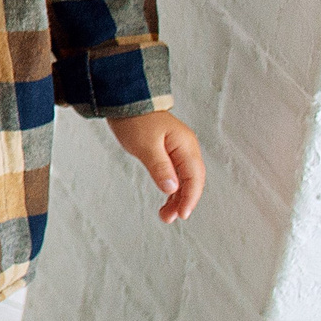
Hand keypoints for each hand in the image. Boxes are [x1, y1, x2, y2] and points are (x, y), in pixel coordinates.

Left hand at [108, 109, 204, 223]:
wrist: (125, 102)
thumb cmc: (134, 120)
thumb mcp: (145, 145)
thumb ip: (160, 167)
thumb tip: (172, 189)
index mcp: (185, 145)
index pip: (194, 176)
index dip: (190, 197)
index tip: (183, 214)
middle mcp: (186, 148)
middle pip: (192, 180)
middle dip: (184, 201)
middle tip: (170, 218)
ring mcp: (179, 150)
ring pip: (184, 180)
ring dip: (177, 198)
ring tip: (165, 216)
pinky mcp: (169, 153)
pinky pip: (175, 175)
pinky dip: (172, 189)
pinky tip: (167, 202)